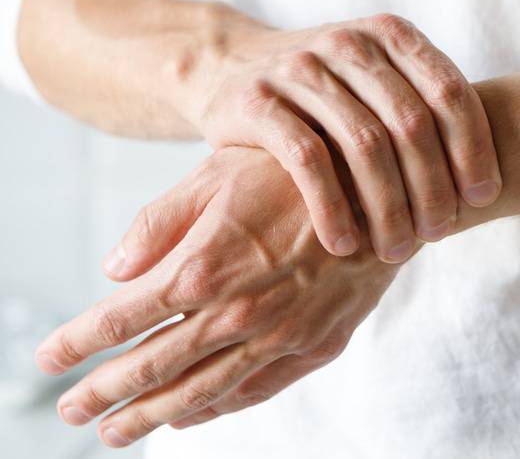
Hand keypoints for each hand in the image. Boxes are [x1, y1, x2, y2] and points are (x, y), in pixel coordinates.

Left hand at [35, 147, 403, 446]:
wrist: (387, 188)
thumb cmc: (297, 172)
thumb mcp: (219, 173)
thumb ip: (161, 222)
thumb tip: (114, 269)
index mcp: (204, 266)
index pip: (121, 319)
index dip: (77, 342)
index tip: (47, 358)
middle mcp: (237, 313)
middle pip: (153, 368)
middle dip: (104, 394)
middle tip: (71, 411)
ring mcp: (280, 336)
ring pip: (202, 392)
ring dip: (152, 416)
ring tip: (118, 433)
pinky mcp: (317, 345)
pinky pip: (256, 390)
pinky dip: (218, 409)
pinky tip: (193, 418)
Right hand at [151, 12, 499, 264]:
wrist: (231, 68)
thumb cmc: (327, 94)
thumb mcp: (378, 84)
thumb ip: (426, 111)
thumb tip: (489, 185)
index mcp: (390, 34)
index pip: (449, 92)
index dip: (473, 148)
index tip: (482, 198)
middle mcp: (349, 43)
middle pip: (411, 124)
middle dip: (431, 188)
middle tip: (437, 235)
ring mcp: (300, 68)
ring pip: (364, 145)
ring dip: (387, 208)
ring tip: (395, 250)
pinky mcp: (256, 100)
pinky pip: (307, 161)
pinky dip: (332, 209)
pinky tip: (344, 245)